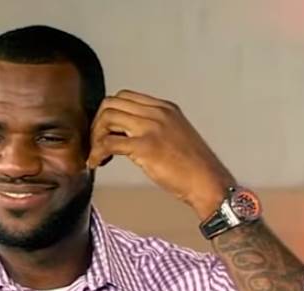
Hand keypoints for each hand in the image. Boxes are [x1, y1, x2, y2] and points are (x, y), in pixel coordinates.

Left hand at [88, 90, 236, 218]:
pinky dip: (97, 153)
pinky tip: (96, 163)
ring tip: (98, 154)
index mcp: (164, 107)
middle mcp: (157, 112)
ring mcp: (151, 127)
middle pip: (111, 103)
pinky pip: (109, 142)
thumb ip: (154, 128)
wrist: (208, 182)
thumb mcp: (175, 135)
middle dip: (98, 122)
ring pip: (107, 117)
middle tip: (98, 143)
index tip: (107, 132)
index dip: (109, 113)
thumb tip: (126, 134)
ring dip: (96, 136)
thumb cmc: (193, 167)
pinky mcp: (145, 146)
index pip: (125, 96)